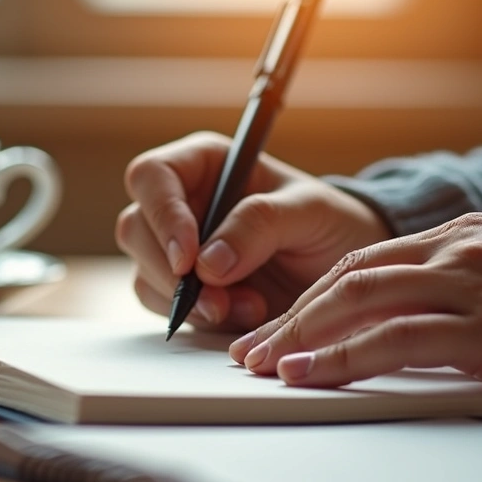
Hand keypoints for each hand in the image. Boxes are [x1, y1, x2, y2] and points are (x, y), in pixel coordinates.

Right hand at [115, 131, 392, 331]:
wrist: (346, 273)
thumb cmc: (332, 224)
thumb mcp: (312, 212)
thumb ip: (260, 224)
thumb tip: (207, 262)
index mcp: (206, 163)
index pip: (153, 176)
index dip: (162, 214)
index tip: (188, 258)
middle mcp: (183, 202)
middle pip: (135, 227)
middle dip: (170, 270)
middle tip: (216, 299)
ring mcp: (178, 248)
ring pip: (144, 272)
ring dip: (187, 300)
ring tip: (249, 307)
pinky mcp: (184, 289)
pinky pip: (162, 306)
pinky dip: (196, 318)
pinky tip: (242, 315)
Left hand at [229, 212, 481, 389]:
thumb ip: (450, 279)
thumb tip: (402, 308)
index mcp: (450, 235)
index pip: (360, 262)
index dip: (310, 296)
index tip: (277, 325)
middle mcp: (447, 251)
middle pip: (345, 279)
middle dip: (291, 317)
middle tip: (252, 349)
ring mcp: (462, 285)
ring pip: (357, 301)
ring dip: (301, 335)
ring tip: (265, 364)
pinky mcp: (480, 326)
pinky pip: (394, 339)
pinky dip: (342, 358)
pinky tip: (310, 375)